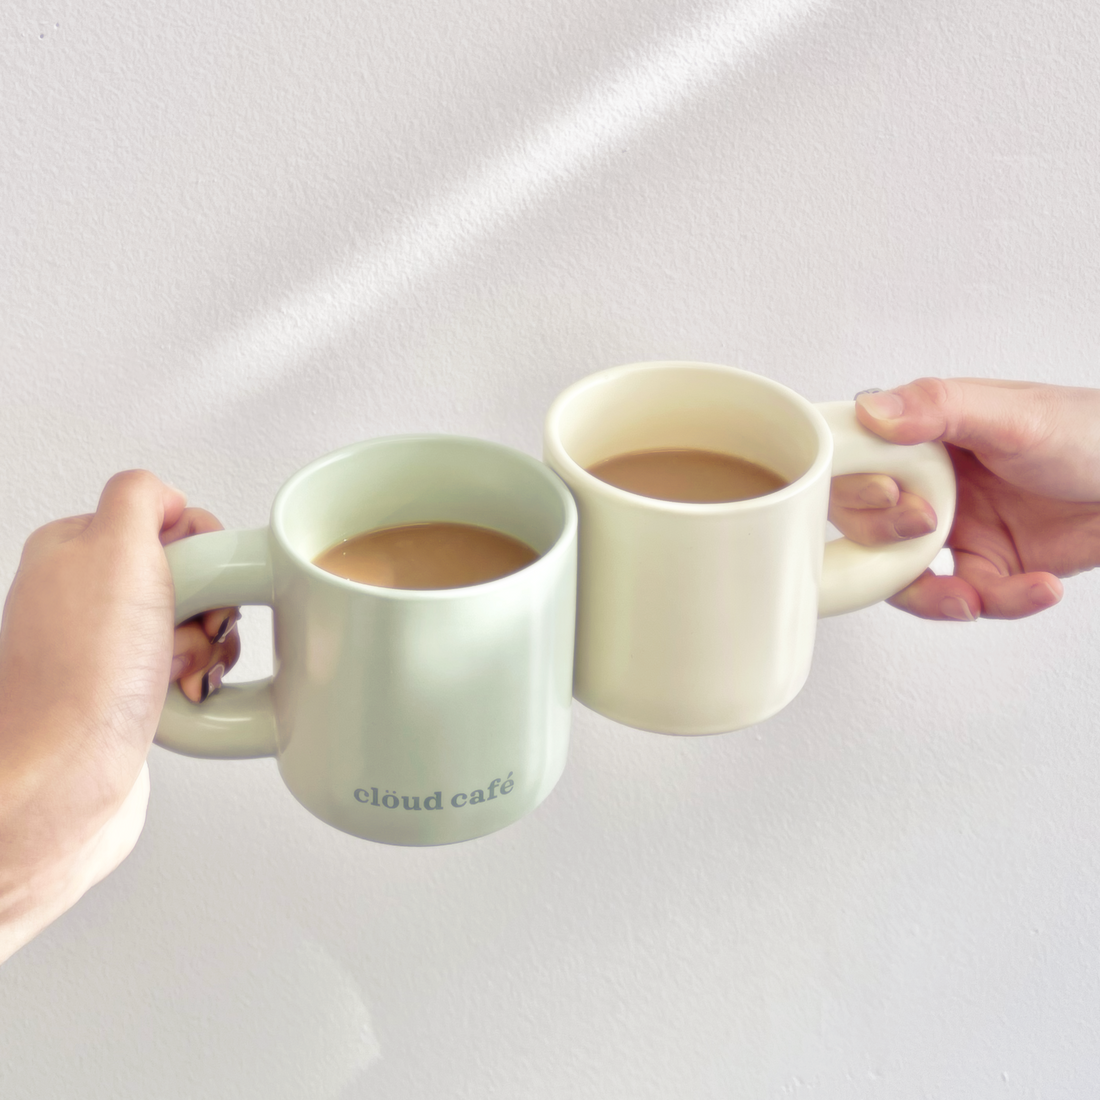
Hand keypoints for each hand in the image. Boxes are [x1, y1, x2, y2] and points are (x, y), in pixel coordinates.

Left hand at [0, 471, 239, 961]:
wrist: (67, 779)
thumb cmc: (83, 680)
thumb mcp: (116, 548)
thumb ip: (142, 496)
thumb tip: (168, 497)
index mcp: (72, 548)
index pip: (169, 517)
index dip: (202, 547)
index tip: (198, 577)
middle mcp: (83, 595)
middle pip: (190, 571)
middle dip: (210, 603)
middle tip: (189, 627)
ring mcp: (105, 646)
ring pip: (196, 622)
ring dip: (208, 646)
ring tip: (180, 670)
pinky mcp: (126, 692)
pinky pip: (190, 668)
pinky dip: (199, 680)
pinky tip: (179, 694)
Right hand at [828, 378, 1099, 619]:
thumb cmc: (1091, 432)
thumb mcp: (1013, 413)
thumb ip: (939, 407)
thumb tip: (872, 412)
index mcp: (922, 437)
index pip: (854, 465)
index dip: (855, 487)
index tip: (887, 492)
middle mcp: (930, 484)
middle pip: (865, 527)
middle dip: (887, 539)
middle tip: (927, 526)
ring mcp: (957, 528)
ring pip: (905, 577)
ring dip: (932, 596)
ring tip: (971, 598)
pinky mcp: (989, 568)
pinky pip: (970, 598)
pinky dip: (1002, 603)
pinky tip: (1040, 586)